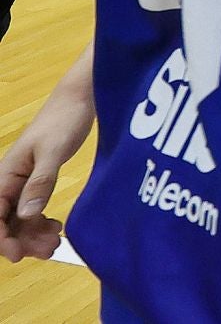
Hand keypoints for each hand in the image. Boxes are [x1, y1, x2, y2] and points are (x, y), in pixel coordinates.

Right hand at [0, 73, 93, 262]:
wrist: (79, 99)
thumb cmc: (64, 120)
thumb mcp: (54, 152)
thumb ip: (40, 183)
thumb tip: (25, 215)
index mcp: (5, 174)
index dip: (2, 238)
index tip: (19, 254)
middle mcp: (9, 180)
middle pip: (5, 221)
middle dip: (21, 240)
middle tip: (48, 250)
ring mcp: (22, 181)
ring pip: (19, 218)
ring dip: (32, 234)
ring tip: (55, 243)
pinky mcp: (37, 179)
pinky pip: (31, 208)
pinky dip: (40, 221)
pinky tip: (56, 228)